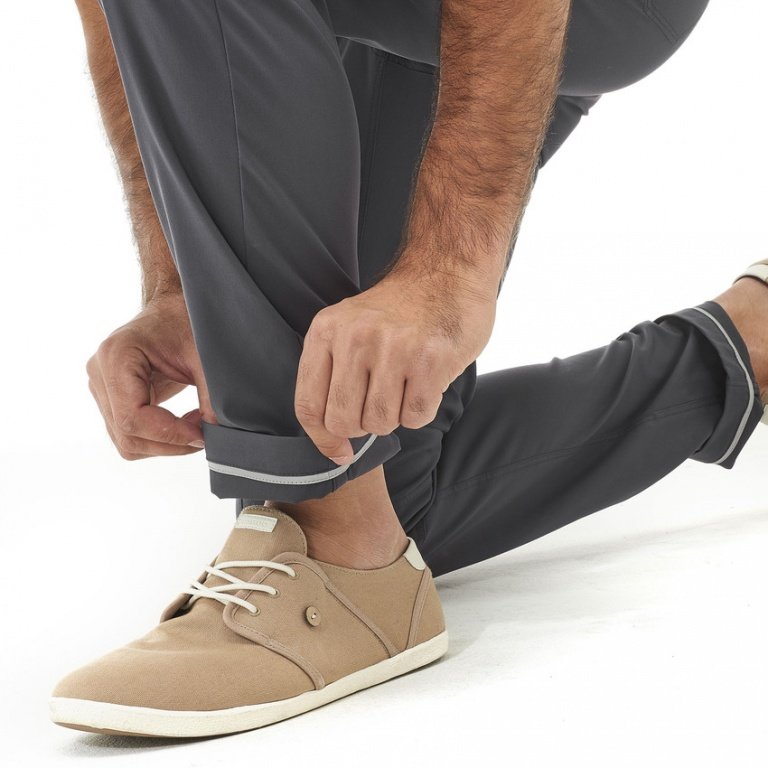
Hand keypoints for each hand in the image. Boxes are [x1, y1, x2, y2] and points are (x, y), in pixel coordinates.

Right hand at [86, 293, 215, 458]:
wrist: (172, 308)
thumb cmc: (186, 322)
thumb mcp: (203, 356)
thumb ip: (211, 395)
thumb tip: (216, 433)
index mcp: (117, 356)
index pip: (132, 418)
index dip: (169, 435)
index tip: (201, 434)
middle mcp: (99, 373)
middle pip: (128, 435)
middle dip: (170, 443)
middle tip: (204, 432)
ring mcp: (100, 387)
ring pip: (127, 442)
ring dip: (165, 444)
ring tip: (195, 423)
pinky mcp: (109, 398)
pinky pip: (129, 434)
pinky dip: (158, 439)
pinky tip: (182, 422)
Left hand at [294, 269, 495, 462]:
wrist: (448, 272)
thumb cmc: (399, 311)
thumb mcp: (349, 327)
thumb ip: (333, 375)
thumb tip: (333, 445)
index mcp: (326, 330)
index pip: (308, 405)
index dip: (322, 439)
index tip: (339, 452)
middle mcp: (355, 338)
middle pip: (343, 421)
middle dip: (363, 426)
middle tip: (380, 404)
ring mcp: (393, 348)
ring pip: (381, 422)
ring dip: (395, 416)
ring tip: (404, 385)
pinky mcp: (430, 360)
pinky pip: (416, 416)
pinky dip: (422, 410)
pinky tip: (426, 383)